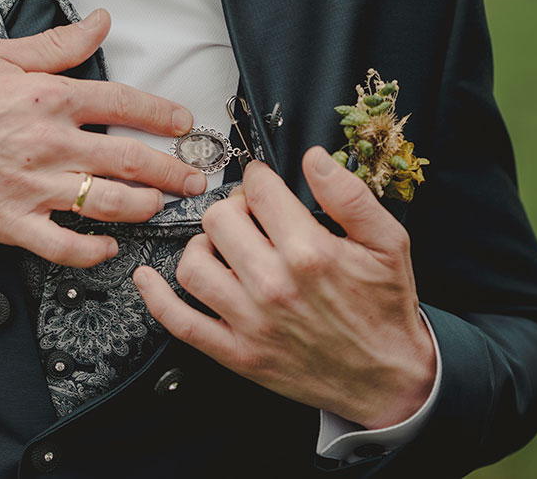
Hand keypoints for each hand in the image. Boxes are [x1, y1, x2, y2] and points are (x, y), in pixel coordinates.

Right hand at [0, 9, 206, 267]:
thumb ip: (56, 44)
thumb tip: (101, 22)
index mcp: (47, 98)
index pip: (122, 103)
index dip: (161, 113)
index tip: (184, 123)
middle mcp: (49, 143)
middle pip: (129, 158)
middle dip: (172, 169)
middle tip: (195, 177)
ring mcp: (33, 187)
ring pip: (107, 202)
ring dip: (144, 206)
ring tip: (161, 205)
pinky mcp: (13, 222)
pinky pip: (64, 245)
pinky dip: (92, 251)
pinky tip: (109, 247)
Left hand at [134, 148, 435, 428]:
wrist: (389, 379)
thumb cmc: (386, 308)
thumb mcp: (389, 242)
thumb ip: (350, 195)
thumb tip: (315, 157)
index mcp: (311, 253)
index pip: (259, 190)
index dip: (259, 179)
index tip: (263, 184)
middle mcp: (274, 285)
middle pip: (219, 220)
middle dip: (231, 207)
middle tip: (247, 215)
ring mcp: (250, 322)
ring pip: (193, 263)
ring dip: (202, 246)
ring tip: (222, 246)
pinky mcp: (236, 353)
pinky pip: (180, 321)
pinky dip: (156, 297)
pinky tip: (147, 277)